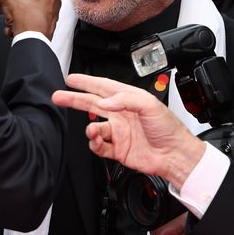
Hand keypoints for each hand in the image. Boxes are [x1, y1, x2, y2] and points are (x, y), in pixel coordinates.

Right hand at [0, 0, 69, 38]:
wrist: (31, 38)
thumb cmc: (25, 15)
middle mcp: (54, 1)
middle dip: (30, 0)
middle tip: (17, 3)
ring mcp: (53, 16)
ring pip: (35, 12)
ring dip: (23, 16)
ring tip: (14, 20)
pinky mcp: (48, 28)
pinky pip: (34, 25)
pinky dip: (24, 27)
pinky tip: (15, 30)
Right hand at [52, 74, 205, 187]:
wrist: (175, 154)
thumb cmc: (168, 129)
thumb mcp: (150, 105)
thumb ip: (125, 99)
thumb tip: (105, 101)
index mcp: (128, 100)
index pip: (103, 87)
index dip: (86, 82)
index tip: (71, 79)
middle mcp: (122, 114)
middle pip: (92, 104)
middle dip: (74, 100)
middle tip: (58, 96)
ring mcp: (119, 132)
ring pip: (94, 127)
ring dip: (89, 129)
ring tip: (92, 130)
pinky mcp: (118, 149)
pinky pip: (99, 147)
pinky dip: (95, 145)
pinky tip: (98, 142)